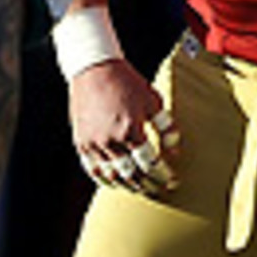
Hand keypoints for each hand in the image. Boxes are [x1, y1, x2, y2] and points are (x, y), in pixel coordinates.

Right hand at [70, 58, 179, 193]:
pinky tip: (113, 180)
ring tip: (137, 187)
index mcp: (131, 130)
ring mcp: (94, 143)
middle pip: (131, 174)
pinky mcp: (81, 142)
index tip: (171, 180)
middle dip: (146, 183)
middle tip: (156, 188)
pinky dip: (104, 178)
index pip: (150, 163)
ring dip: (126, 184)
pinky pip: (92, 168)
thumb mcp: (153, 100)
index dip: (162, 175)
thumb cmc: (126, 82)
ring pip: (111, 175)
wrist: (94, 68)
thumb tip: (174, 150)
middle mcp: (111, 141)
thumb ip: (166, 127)